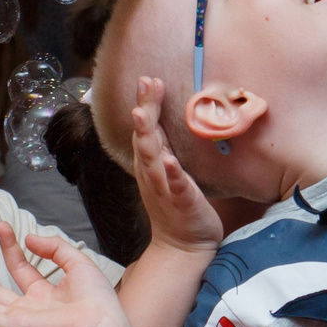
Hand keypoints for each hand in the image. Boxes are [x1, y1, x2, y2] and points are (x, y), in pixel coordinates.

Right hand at [0, 223, 132, 326]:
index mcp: (46, 294)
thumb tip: (29, 237)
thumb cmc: (96, 298)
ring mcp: (19, 319)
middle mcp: (30, 307)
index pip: (21, 268)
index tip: (1, 225)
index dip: (9, 247)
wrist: (100, 324)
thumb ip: (54, 247)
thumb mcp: (76, 262)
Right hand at [128, 77, 221, 255]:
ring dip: (147, 136)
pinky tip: (169, 160)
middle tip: (145, 82)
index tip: (149, 79)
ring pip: (152, 159)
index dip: (146, 103)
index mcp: (152, 164)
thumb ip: (164, 149)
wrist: (182, 247)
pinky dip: (171, 173)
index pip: (146, 129)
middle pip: (145, 137)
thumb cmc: (178, 206)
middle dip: (144, 109)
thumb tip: (162, 124)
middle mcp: (153, 174)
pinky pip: (175, 187)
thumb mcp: (168, 172)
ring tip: (143, 114)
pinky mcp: (181, 203)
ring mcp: (165, 189)